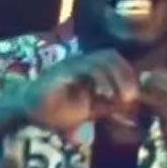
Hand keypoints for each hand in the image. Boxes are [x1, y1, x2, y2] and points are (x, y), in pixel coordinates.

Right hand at [23, 49, 138, 131]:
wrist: (30, 112)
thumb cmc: (61, 110)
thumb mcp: (93, 110)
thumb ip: (110, 107)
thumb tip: (133, 113)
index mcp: (90, 67)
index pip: (114, 59)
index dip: (128, 73)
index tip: (136, 94)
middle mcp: (80, 62)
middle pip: (109, 54)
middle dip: (125, 74)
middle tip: (132, 97)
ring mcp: (68, 65)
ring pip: (98, 59)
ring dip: (115, 78)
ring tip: (121, 98)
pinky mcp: (58, 73)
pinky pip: (81, 69)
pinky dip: (97, 80)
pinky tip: (102, 96)